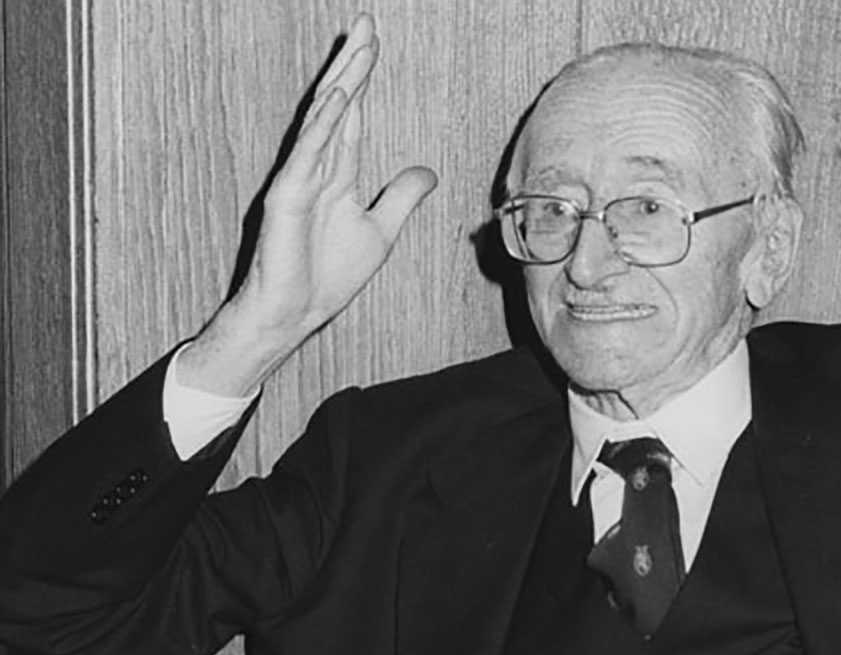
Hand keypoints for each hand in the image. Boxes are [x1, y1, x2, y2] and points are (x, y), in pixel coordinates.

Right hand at [179, 14, 436, 395]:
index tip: (373, 41)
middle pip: (338, 106)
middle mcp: (317, 168)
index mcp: (338, 174)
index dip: (363, 78)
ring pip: (324, 120)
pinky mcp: (286, 198)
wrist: (293, 314)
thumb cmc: (326, 276)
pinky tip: (339, 97)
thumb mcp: (381, 232)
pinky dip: (323, 126)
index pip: (353, 114)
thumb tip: (427, 171)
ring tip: (359, 47)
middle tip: (366, 23)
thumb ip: (401, 197)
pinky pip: (307, 155)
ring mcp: (300, 180)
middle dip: (353, 65)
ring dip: (342, 82)